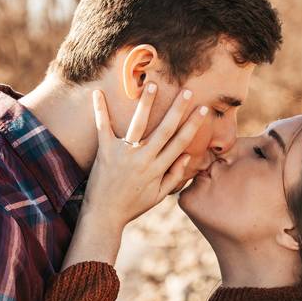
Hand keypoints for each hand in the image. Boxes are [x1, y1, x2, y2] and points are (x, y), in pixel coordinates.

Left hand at [81, 83, 207, 233]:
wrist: (104, 216)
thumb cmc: (132, 206)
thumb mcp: (158, 196)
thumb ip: (174, 176)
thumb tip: (188, 156)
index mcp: (158, 169)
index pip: (181, 142)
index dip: (193, 124)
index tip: (203, 108)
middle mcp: (144, 159)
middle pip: (165, 129)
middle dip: (178, 109)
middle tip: (187, 90)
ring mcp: (124, 154)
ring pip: (138, 125)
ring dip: (146, 104)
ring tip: (152, 85)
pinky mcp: (105, 152)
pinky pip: (103, 127)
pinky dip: (100, 110)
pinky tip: (98, 93)